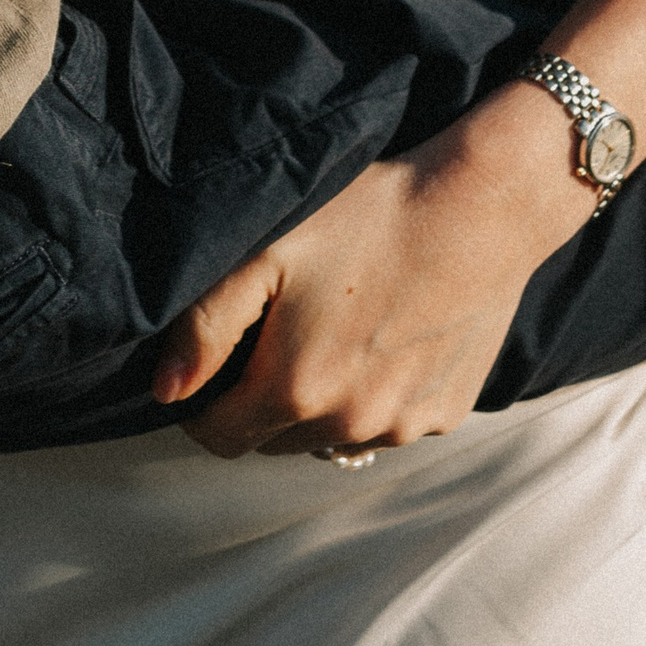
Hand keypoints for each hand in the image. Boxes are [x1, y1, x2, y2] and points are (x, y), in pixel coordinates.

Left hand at [152, 101, 590, 457]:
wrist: (480, 206)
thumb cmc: (368, 216)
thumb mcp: (267, 252)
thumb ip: (206, 326)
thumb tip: (165, 391)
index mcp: (294, 390)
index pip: (219, 438)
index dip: (204, 406)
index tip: (213, 368)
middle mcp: (349, 425)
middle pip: (276, 440)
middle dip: (263, 402)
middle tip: (277, 336)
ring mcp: (404, 424)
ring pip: (335, 436)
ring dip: (323, 404)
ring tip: (336, 330)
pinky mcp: (448, 411)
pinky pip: (392, 422)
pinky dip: (378, 396)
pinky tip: (388, 335)